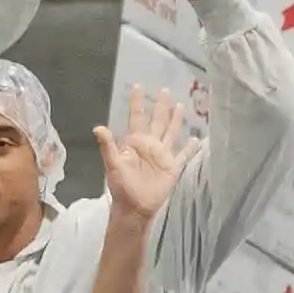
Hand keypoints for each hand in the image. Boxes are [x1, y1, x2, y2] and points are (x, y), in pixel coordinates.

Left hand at [96, 89, 188, 222]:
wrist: (135, 206)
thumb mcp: (113, 164)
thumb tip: (97, 128)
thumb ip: (108, 146)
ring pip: (171, 132)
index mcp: (135, 141)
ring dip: (176, 119)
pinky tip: (196, 138)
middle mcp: (150, 144)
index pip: (137, 117)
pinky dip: (190, 147)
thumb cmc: (122, 186)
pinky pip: (183, 154)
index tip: (137, 86)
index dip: (137, 102)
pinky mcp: (172, 166)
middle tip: (164, 90)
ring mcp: (162, 154)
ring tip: (181, 105)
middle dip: (161, 105)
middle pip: (157, 120)